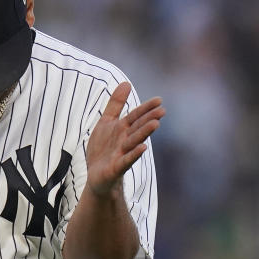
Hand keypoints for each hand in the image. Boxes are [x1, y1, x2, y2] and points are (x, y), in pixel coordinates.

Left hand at [85, 82, 164, 197]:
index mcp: (122, 129)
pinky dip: (134, 154)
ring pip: (134, 142)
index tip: (159, 100)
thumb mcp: (106, 123)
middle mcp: (125, 141)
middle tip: (162, 111)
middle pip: (137, 128)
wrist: (96, 176)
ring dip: (144, 133)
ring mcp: (122, 154)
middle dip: (148, 119)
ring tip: (155, 124)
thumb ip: (116, 104)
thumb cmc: (103, 149)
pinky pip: (126, 160)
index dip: (146, 108)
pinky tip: (143, 147)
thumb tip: (126, 82)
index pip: (136, 116)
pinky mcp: (116, 168)